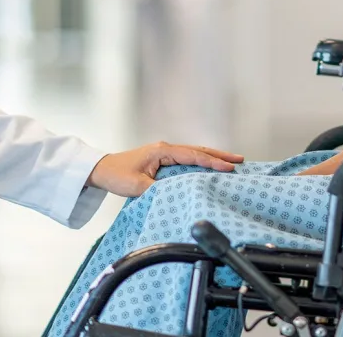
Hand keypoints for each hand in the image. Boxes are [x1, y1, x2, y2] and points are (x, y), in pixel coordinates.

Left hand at [86, 141, 243, 196]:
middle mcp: (165, 149)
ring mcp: (164, 153)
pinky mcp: (162, 160)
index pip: (192, 156)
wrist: (102, 169)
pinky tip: (209, 167)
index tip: (229, 168)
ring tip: (232, 162)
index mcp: (162, 151)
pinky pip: (187, 160)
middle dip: (219, 155)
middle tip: (240, 160)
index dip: (211, 162)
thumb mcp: (136, 186)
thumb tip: (176, 194)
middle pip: (198, 150)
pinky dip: (201, 162)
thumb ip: (157, 189)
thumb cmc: (117, 175)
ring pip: (194, 154)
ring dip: (212, 158)